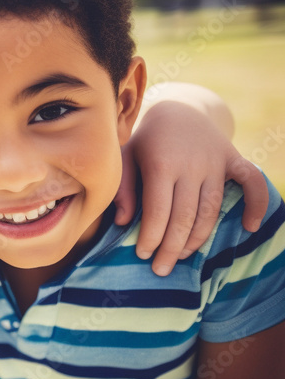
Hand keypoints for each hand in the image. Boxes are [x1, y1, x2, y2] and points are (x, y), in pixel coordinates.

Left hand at [115, 101, 268, 275]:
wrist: (179, 109)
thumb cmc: (146, 141)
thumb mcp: (125, 157)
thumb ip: (123, 189)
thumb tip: (123, 221)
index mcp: (161, 164)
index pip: (158, 211)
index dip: (151, 237)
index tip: (143, 255)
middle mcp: (191, 165)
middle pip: (184, 216)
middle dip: (172, 247)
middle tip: (161, 269)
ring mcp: (215, 162)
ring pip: (211, 210)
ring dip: (199, 238)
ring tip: (184, 256)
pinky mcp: (234, 159)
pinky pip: (252, 183)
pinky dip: (256, 204)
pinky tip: (250, 227)